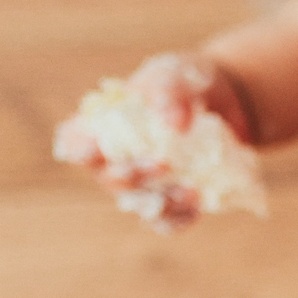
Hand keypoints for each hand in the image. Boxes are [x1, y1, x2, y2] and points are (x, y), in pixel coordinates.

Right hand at [54, 53, 258, 227]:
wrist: (224, 101)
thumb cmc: (184, 82)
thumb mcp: (176, 76)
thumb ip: (170, 92)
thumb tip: (176, 125)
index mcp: (101, 125)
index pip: (73, 141)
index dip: (78, 148)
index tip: (93, 147)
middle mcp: (114, 161)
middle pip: (110, 178)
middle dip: (133, 174)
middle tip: (163, 163)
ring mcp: (141, 185)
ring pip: (138, 205)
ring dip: (161, 202)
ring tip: (190, 190)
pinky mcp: (169, 201)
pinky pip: (166, 221)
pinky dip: (179, 218)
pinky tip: (197, 207)